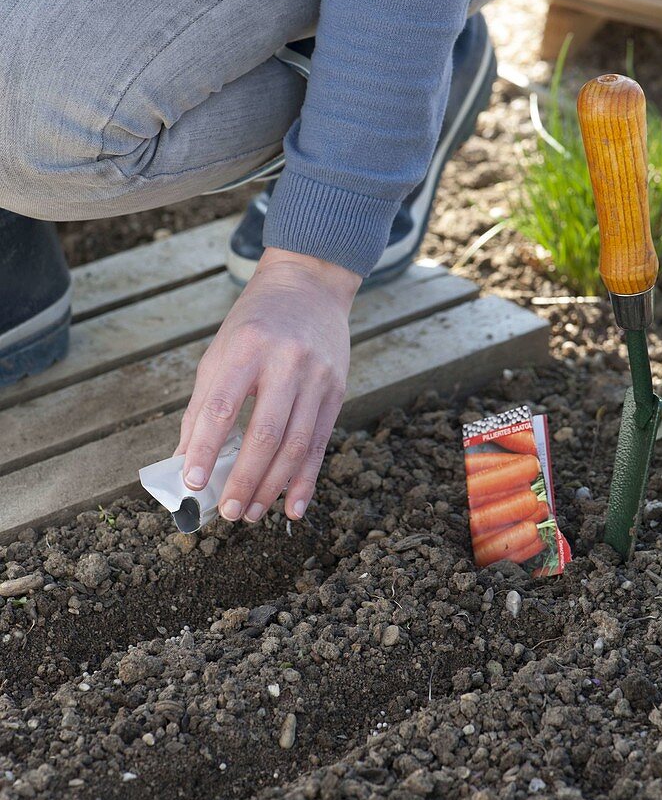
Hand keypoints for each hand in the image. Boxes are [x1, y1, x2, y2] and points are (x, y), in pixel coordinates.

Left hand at [175, 247, 360, 522]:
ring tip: (251, 513)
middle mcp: (286, 361)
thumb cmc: (255, 323)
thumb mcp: (220, 352)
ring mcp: (317, 377)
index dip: (205, 447)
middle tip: (228, 512)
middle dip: (245, 479)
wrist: (309, 285)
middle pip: (266, 433)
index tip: (193, 483)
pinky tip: (292, 508)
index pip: (222, 405)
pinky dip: (306, 480)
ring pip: (296, 444)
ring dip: (272, 486)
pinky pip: (320, 443)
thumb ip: (202, 406)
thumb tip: (185, 461)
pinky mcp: (337, 391)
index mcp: (247, 347)